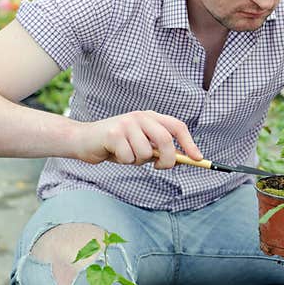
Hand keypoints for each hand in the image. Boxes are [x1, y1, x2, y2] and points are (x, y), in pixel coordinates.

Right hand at [74, 110, 200, 168]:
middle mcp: (140, 116)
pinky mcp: (113, 133)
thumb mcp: (141, 145)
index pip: (177, 126)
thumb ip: (159, 149)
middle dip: (167, 159)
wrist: (84, 140)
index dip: (189, 143)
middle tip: (159, 168)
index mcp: (150, 117)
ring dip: (138, 161)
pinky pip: (129, 157)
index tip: (198, 158)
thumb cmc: (117, 145)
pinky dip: (124, 161)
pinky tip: (114, 153)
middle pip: (165, 140)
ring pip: (146, 153)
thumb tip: (183, 159)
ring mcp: (126, 123)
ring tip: (126, 155)